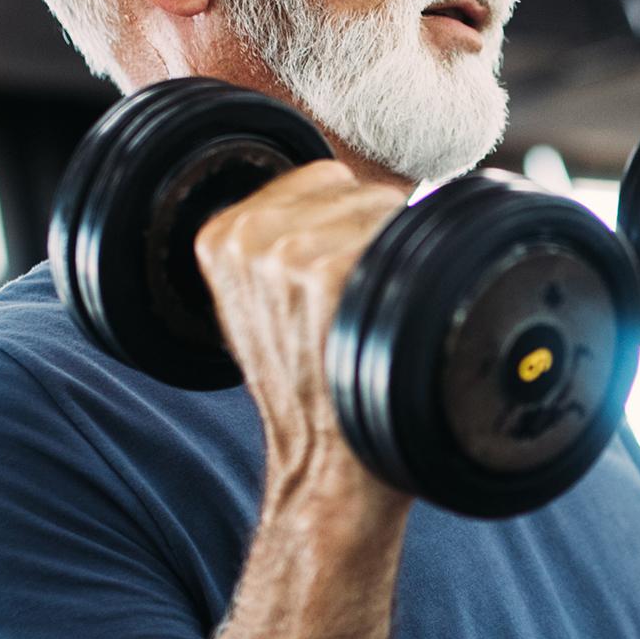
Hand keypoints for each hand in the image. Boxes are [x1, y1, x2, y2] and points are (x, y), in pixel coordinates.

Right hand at [191, 160, 411, 508]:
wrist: (326, 460)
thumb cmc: (310, 384)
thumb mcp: (262, 305)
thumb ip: (279, 240)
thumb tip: (346, 187)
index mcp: (220, 235)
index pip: (321, 178)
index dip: (348, 222)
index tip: (344, 280)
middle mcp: (247, 238)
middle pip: (357, 189)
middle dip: (375, 235)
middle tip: (363, 306)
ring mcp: (288, 255)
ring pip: (386, 208)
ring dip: (400, 255)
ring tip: (376, 316)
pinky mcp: (332, 275)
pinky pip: (404, 236)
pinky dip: (419, 272)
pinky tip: (394, 319)